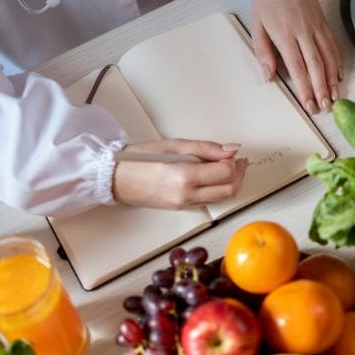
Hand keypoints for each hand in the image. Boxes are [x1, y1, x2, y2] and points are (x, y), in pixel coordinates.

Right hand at [112, 139, 246, 208]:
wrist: (116, 179)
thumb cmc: (139, 159)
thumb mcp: (173, 145)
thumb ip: (206, 148)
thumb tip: (232, 149)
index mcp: (184, 176)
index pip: (225, 173)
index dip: (234, 162)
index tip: (231, 153)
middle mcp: (187, 195)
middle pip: (229, 190)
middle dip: (239, 174)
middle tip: (238, 161)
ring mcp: (185, 205)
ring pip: (222, 198)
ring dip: (231, 183)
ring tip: (227, 167)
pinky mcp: (182, 208)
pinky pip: (209, 201)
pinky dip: (218, 189)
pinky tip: (212, 176)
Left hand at [251, 0, 341, 113]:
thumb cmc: (268, 1)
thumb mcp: (257, 25)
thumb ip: (262, 52)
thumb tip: (268, 76)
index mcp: (285, 35)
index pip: (297, 67)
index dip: (304, 87)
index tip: (308, 103)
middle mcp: (304, 33)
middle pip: (315, 65)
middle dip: (321, 88)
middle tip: (325, 107)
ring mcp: (316, 28)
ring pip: (328, 57)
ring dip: (331, 79)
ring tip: (334, 97)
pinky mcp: (323, 24)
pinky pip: (333, 46)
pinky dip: (337, 62)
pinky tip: (338, 76)